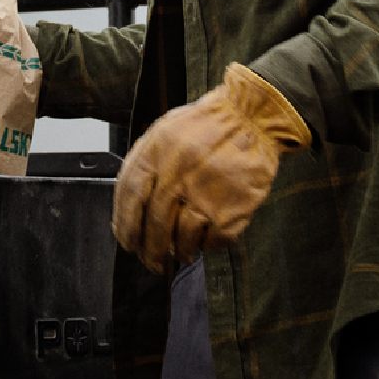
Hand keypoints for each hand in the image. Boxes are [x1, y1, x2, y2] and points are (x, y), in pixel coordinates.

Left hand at [112, 62, 310, 272]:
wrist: (253, 116)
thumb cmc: (208, 126)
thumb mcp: (165, 132)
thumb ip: (146, 164)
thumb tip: (130, 206)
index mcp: (156, 153)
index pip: (129, 198)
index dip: (124, 226)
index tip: (127, 242)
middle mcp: (177, 174)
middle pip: (154, 224)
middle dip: (150, 251)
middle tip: (151, 261)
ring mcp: (205, 193)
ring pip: (182, 238)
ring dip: (179, 252)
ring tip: (181, 254)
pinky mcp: (232, 209)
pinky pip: (213, 240)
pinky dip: (207, 245)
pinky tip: (206, 241)